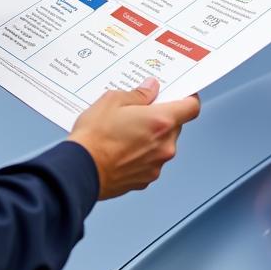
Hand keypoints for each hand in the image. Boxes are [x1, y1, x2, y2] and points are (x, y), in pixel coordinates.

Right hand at [69, 78, 200, 198]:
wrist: (79, 171)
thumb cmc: (94, 137)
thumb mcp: (113, 101)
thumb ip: (138, 94)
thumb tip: (150, 89)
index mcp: (161, 122)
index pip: (191, 107)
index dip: (188, 98)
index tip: (180, 94)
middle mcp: (165, 146)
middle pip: (175, 126)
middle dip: (161, 117)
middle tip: (140, 111)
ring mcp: (156, 165)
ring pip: (162, 145)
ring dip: (151, 137)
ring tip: (125, 132)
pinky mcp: (144, 180)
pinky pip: (150, 161)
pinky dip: (141, 155)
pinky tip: (121, 149)